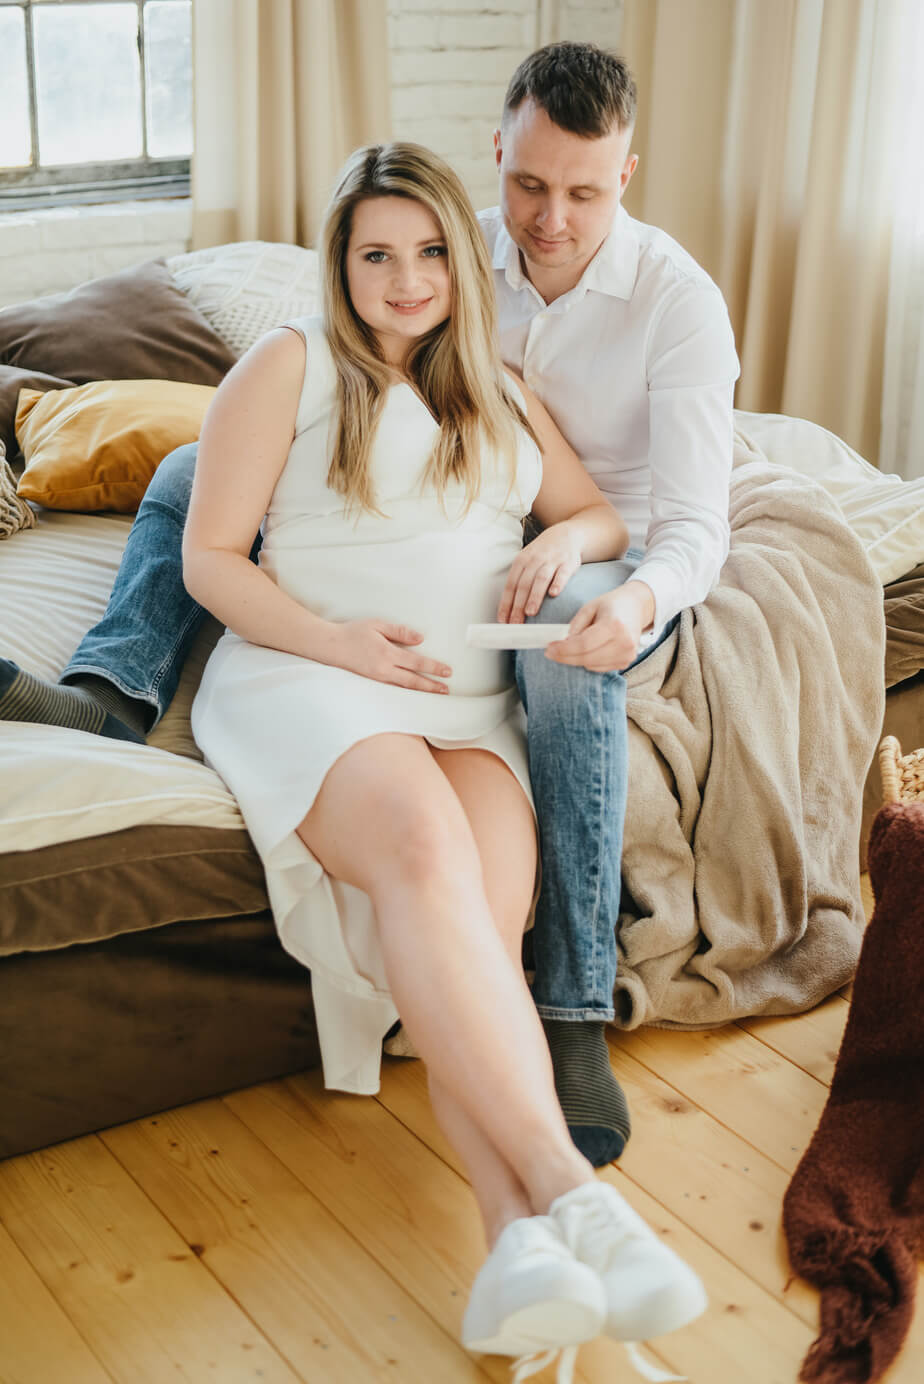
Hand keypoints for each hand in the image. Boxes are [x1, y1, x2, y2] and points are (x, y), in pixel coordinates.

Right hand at [325, 620, 451, 691]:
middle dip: (431, 685)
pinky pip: (393, 689)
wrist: (330, 646)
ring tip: (435, 693)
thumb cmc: (353, 632)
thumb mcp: (377, 624)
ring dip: (421, 691)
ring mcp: (377, 678)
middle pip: (413, 681)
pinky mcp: (372, 682)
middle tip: (446, 690)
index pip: (416, 663)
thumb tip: (420, 639)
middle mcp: (384, 669)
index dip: (433, 667)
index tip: (447, 671)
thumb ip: (400, 631)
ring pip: (404, 688)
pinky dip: (406, 692)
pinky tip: (413, 692)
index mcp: (387, 653)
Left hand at [497, 523, 581, 622]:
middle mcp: (535, 560)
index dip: (506, 603)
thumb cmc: (542, 554)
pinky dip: (558, 583)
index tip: (503, 620)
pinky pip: (562, 573)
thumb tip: (508, 609)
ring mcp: (552, 560)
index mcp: (521, 561)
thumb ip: (519, 581)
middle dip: (518, 605)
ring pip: (541, 579)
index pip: (510, 585)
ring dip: (534, 596)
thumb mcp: (526, 561)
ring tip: (530, 612)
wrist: (566, 534)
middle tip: (515, 623)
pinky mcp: (568, 562)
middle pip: (524, 584)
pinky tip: (554, 594)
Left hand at [546, 584, 652, 671]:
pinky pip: (599, 667)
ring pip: (591, 665)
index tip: (549, 648)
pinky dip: (588, 661)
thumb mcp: (590, 607)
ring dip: (575, 659)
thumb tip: (563, 644)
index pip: (583, 644)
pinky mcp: (626, 662)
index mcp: (614, 625)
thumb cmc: (612, 605)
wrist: (637, 607)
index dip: (563, 650)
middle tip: (551, 652)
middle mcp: (624, 643)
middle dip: (565, 657)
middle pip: (586, 658)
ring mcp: (627, 655)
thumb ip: (576, 625)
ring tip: (569, 648)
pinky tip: (586, 650)